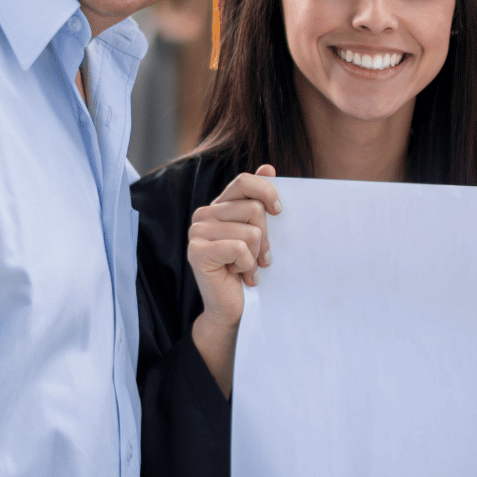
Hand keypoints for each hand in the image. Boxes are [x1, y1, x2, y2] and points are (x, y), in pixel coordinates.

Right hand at [187, 165, 279, 396]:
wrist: (234, 308)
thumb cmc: (249, 270)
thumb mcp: (260, 233)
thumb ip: (261, 201)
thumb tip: (268, 167)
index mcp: (219, 206)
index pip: (245, 181)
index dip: (267, 192)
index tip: (279, 212)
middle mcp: (204, 215)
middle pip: (254, 208)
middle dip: (265, 238)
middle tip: (259, 258)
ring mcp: (197, 232)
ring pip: (250, 230)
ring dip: (256, 254)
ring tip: (247, 267)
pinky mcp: (198, 251)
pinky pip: (240, 247)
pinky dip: (247, 265)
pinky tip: (238, 275)